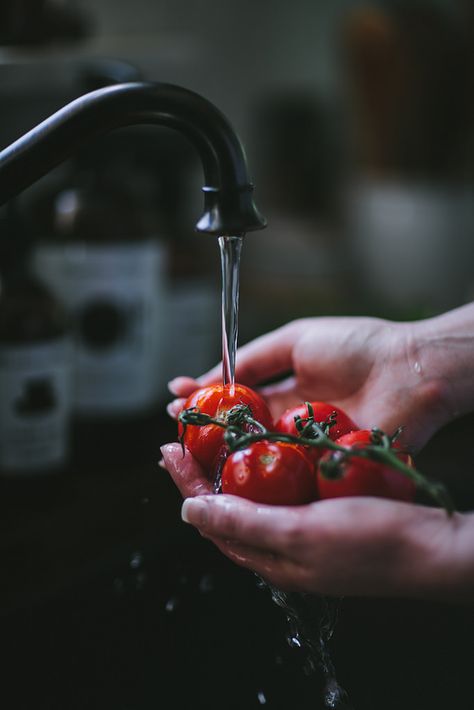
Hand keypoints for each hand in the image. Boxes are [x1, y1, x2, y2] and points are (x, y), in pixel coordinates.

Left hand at [161, 442, 473, 602]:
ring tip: (212, 440)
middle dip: (200, 472)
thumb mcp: (299, 533)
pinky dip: (263, 468)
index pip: (210, 517)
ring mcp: (299, 530)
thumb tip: (190, 511)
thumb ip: (244, 524)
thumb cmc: (369, 543)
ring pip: (251, 498)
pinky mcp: (320, 514)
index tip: (169, 448)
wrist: (427, 547)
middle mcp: (278, 546)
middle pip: (225, 507)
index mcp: (267, 556)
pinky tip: (265, 447)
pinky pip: (279, 491)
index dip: (186, 482)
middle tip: (181, 439)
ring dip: (228, 468)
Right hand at [168, 315, 453, 451]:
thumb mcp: (294, 340)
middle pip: (241, 435)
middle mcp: (292, 423)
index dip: (206, 403)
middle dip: (205, 436)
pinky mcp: (324, 468)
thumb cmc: (358, 347)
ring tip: (189, 456)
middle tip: (173, 437)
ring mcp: (307, 448)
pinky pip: (286, 477)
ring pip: (257, 459)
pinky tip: (230, 475)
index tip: (175, 402)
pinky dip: (258, 478)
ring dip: (223, 459)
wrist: (409, 370)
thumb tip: (210, 375)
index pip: (237, 403)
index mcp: (287, 391)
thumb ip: (253, 358)